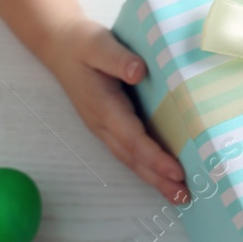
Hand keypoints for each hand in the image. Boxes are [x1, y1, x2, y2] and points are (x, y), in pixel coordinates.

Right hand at [37, 19, 187, 203]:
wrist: (59, 46)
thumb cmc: (81, 44)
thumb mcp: (98, 44)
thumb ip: (117, 58)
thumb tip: (139, 72)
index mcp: (103, 107)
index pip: (132, 137)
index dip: (154, 157)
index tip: (177, 171)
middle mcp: (102, 123)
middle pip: (132, 158)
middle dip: (157, 179)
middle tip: (183, 198)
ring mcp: (104, 127)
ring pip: (130, 159)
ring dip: (153, 179)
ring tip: (177, 196)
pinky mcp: (108, 124)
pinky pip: (129, 151)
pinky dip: (146, 167)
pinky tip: (161, 175)